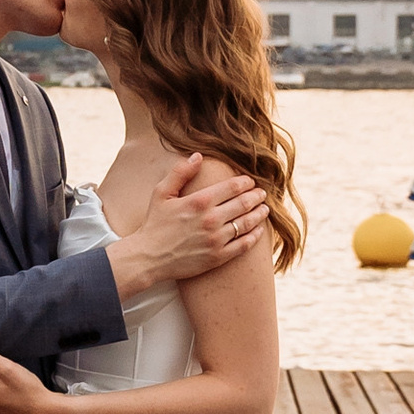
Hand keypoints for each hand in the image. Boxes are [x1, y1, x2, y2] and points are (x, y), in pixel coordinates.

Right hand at [109, 149, 266, 293]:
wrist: (148, 258)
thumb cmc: (154, 224)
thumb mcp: (161, 193)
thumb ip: (180, 172)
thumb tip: (198, 155)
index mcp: (199, 201)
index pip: (233, 187)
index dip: (245, 182)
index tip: (249, 182)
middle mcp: (211, 219)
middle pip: (244, 203)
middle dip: (256, 196)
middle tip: (262, 194)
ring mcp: (216, 239)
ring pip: (247, 223)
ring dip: (259, 214)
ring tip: (264, 209)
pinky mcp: (218, 257)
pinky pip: (244, 245)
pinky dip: (255, 236)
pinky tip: (258, 231)